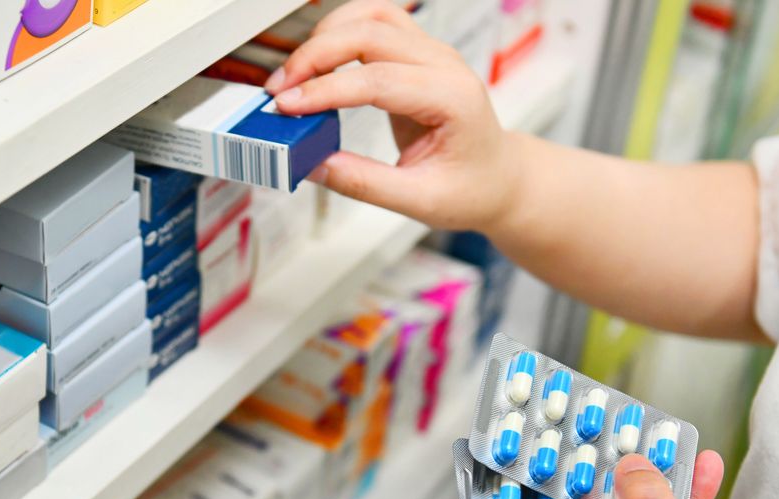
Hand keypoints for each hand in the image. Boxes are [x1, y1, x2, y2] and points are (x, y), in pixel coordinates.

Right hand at [266, 0, 522, 231]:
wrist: (498, 177)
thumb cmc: (471, 187)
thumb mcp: (419, 201)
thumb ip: (365, 183)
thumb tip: (312, 165)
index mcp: (452, 99)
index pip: (378, 80)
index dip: (326, 90)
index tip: (287, 108)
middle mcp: (444, 65)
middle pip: (371, 33)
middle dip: (316, 56)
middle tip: (279, 92)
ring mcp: (432, 53)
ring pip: (373, 15)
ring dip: (327, 35)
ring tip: (295, 74)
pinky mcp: (416, 53)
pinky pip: (376, 22)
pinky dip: (341, 30)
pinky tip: (318, 58)